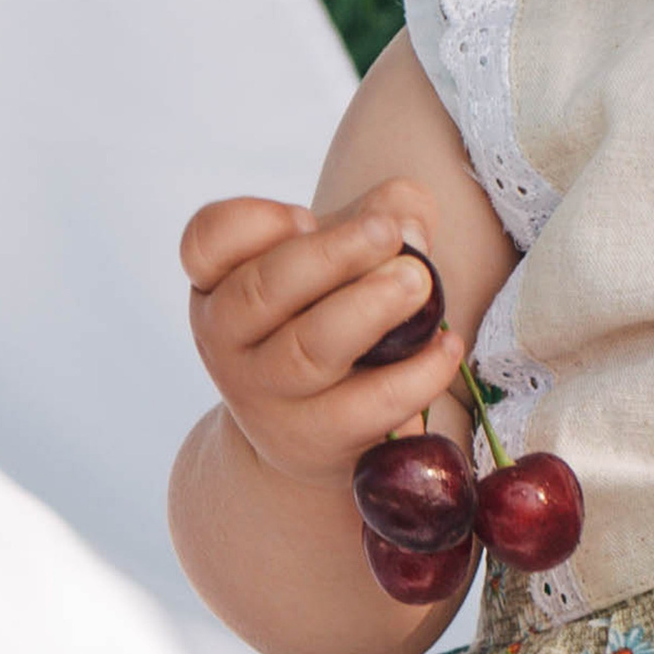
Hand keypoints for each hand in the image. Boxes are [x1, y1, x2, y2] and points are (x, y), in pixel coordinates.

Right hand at [181, 179, 466, 490]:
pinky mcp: (314, 440)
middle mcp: (227, 337)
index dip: (253, 222)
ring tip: (419, 282)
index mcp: (221, 278)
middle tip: (389, 233)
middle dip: (333, 255)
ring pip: (308, 351)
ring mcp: (264, 395)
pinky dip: (413, 376)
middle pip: (263, 290)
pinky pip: (363, 409)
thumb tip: (407, 225)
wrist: (317, 425)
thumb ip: (382, 213)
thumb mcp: (347, 252)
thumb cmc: (332, 311)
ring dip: (369, 310)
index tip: (305, 216)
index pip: (206, 242)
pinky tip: (447, 346)